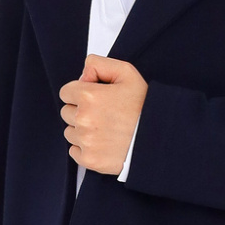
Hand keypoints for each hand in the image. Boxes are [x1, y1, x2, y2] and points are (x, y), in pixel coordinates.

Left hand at [59, 55, 147, 174]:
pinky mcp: (89, 159)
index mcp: (89, 96)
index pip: (65, 93)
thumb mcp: (127, 73)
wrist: (159, 137)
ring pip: (69, 132)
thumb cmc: (144, 106)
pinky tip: (102, 143)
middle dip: (80, 111)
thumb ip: (98, 64)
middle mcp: (83, 118)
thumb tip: (83, 76)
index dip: (80, 94)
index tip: (94, 99)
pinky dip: (84, 148)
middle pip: (66, 112)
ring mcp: (86, 140)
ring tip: (104, 130)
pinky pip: (73, 151)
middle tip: (102, 115)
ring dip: (81, 130)